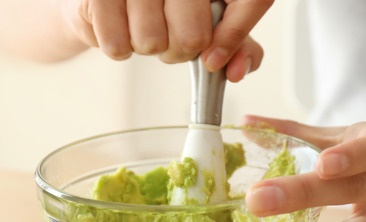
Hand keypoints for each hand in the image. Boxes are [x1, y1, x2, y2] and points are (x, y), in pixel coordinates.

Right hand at [62, 0, 271, 81]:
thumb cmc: (164, 8)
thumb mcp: (209, 22)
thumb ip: (236, 45)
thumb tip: (236, 71)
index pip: (248, 4)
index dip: (234, 38)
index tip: (214, 60)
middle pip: (193, 37)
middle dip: (179, 52)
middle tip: (169, 38)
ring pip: (152, 42)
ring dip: (146, 48)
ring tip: (142, 27)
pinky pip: (117, 45)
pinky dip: (118, 48)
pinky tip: (121, 28)